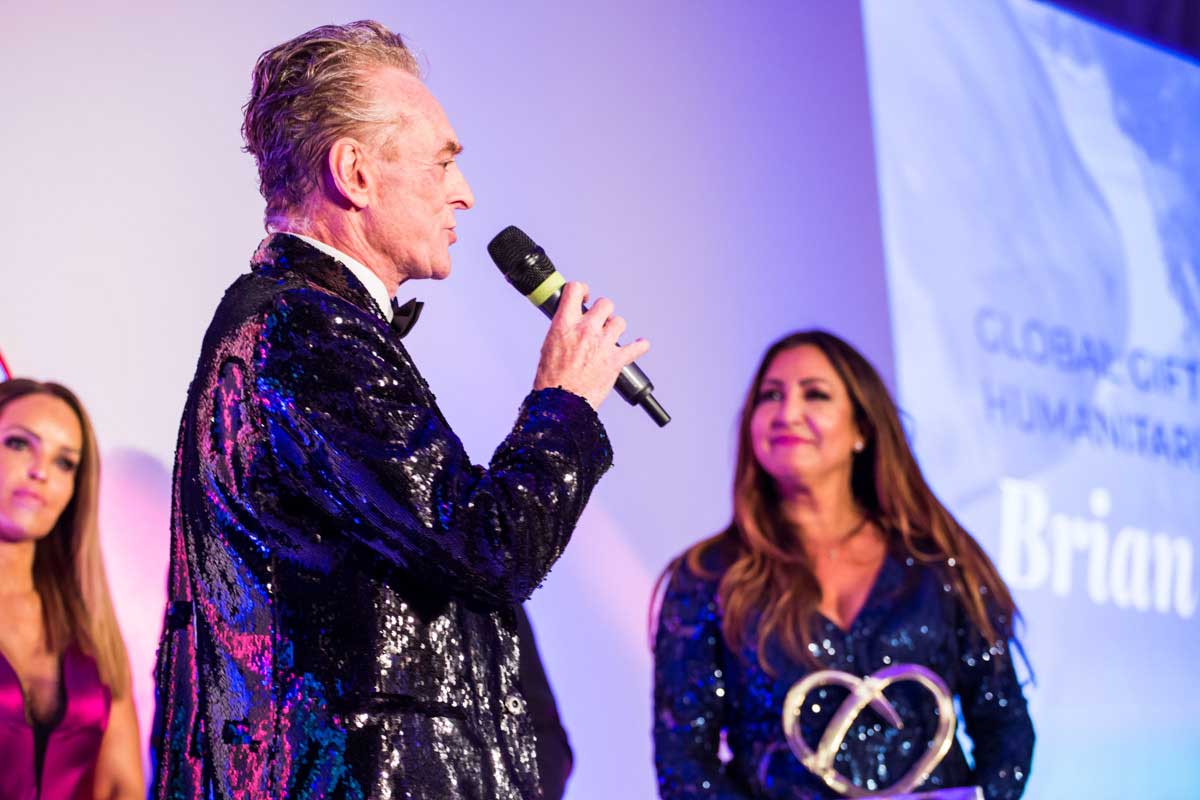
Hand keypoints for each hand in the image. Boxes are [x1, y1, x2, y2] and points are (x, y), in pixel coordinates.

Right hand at [533, 281, 651, 409]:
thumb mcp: (548, 347)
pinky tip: (639, 346)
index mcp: (565, 325)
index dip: (582, 289)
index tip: (584, 297)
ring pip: (620, 322)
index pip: (575, 290)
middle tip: (599, 322)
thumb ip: (562, 330)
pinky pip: (637, 347)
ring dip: (616, 329)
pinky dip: (640, 346)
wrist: (561, 405)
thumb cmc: (551, 381)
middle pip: (605, 304)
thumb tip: (569, 324)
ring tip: (610, 339)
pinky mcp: (616, 361)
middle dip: (603, 312)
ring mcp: (603, 344)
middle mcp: (586, 330)